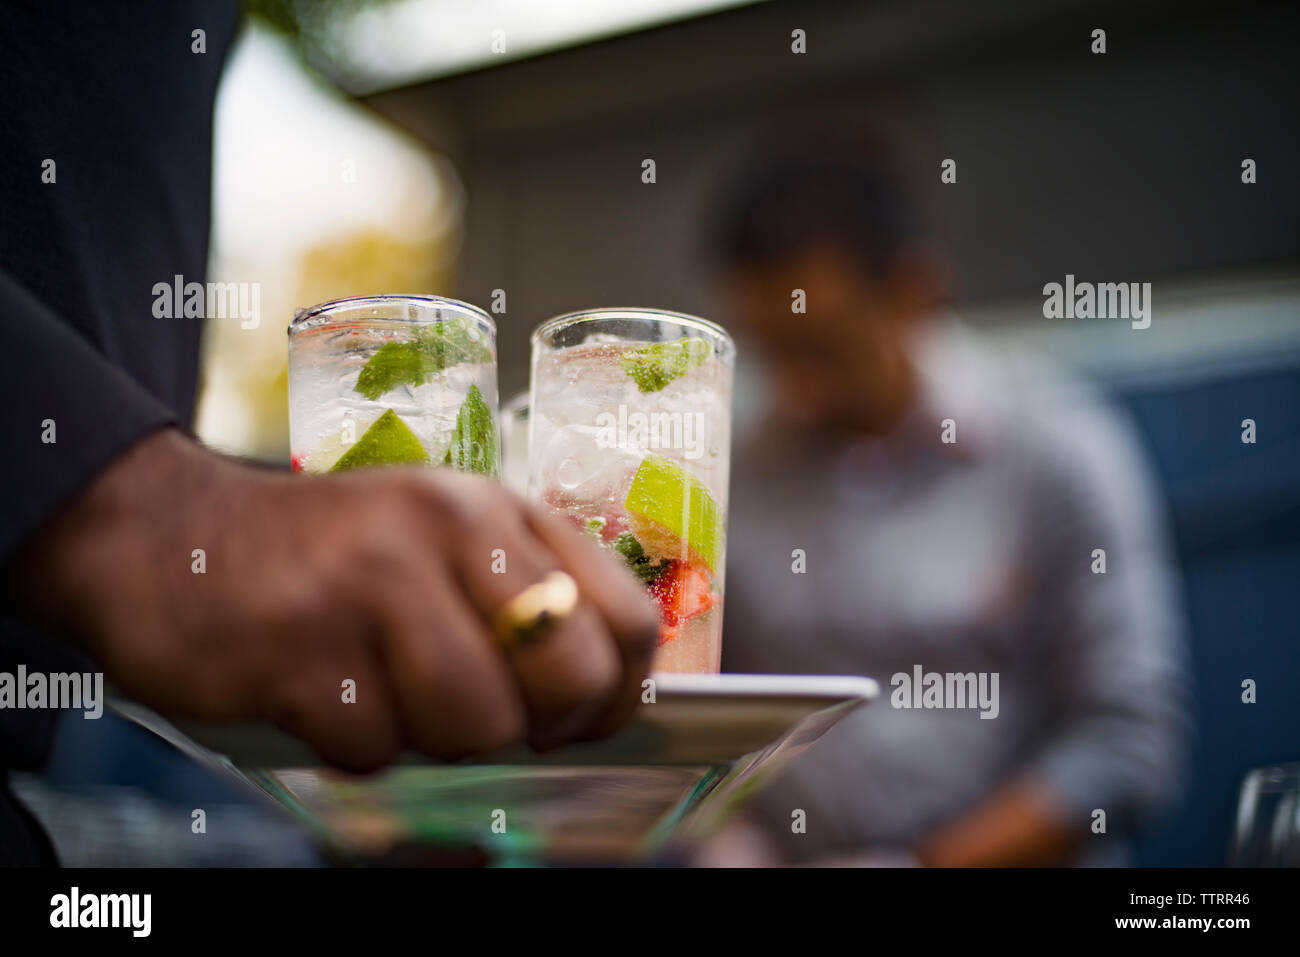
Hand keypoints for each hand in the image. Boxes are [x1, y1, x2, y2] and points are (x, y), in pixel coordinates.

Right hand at [22, 428, 658, 770]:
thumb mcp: (439, 541)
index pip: (626, 617)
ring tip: (387, 696)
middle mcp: (445, 531)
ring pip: (477, 725)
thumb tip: (600, 699)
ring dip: (433, 739)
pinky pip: (377, 750)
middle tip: (485, 718)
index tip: (578, 717)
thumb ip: (520, 597)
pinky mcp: (301, 647)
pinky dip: (355, 747)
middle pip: (569, 676)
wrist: (170, 540)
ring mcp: (371, 585)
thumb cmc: (329, 559)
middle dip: (535, 725)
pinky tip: (323, 697)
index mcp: (494, 509)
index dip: (616, 692)